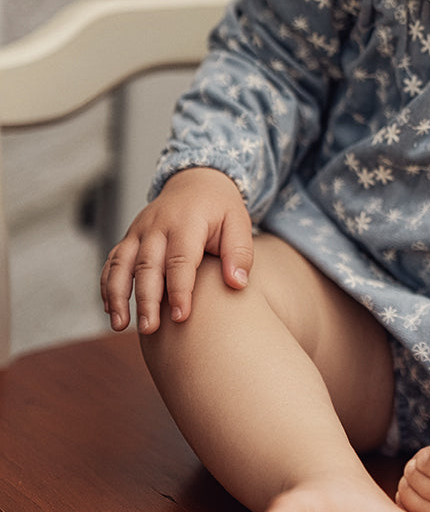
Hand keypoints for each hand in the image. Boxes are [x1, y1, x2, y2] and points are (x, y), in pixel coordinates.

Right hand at [101, 167, 252, 333]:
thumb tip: (237, 284)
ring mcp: (139, 231)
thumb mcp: (239, 223)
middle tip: (149, 329)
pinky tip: (111, 310)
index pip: (180, 259)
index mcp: (187, 222)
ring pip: (121, 264)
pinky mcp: (129, 238)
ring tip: (119, 325)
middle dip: (146, 299)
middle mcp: (157, 226)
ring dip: (118, 296)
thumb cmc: (220, 209)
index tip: (181, 317)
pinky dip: (107, 286)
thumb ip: (240, 253)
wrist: (196, 182)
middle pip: (147, 265)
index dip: (180, 290)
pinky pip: (112, 262)